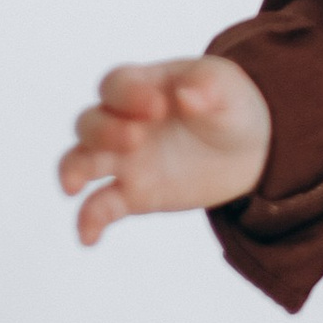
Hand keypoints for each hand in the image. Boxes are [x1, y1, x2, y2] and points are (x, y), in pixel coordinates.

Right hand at [59, 56, 271, 244]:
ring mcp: (124, 160)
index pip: (116, 85)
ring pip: (80, 162)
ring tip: (75, 186)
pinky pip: (99, 208)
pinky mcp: (132, 194)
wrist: (247, 147)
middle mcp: (123, 122)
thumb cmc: (228, 104)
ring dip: (75, 171)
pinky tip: (88, 238)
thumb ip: (207, 86)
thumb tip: (186, 94)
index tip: (158, 108)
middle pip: (89, 123)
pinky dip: (88, 221)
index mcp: (143, 87)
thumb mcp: (227, 88)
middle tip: (136, 141)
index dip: (128, 94)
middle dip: (103, 132)